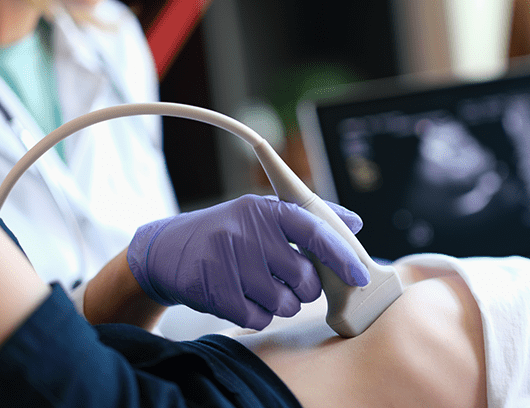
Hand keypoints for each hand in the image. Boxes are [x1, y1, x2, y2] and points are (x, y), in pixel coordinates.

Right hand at [126, 194, 369, 329]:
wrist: (168, 250)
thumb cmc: (229, 232)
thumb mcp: (265, 213)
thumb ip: (312, 218)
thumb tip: (355, 224)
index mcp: (267, 210)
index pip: (316, 231)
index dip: (343, 256)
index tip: (360, 276)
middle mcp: (249, 231)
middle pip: (305, 278)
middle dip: (305, 289)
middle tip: (290, 281)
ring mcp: (230, 261)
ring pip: (285, 303)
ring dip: (282, 304)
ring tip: (262, 288)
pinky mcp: (214, 290)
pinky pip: (258, 318)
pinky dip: (258, 315)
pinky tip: (244, 298)